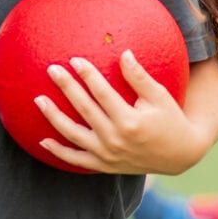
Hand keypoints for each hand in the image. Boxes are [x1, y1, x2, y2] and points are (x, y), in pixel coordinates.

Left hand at [34, 50, 206, 174]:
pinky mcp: (105, 165)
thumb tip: (124, 52)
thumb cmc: (170, 120)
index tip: (74, 59)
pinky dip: (59, 152)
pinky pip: (77, 160)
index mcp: (131, 121)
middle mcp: (116, 139)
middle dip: (66, 87)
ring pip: (73, 135)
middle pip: (84, 109)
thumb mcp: (160, 97)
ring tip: (38, 99)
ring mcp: (108, 155)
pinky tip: (42, 141)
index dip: (87, 74)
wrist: (179, 156)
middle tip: (51, 69)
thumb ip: (139, 77)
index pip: (102, 93)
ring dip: (54, 117)